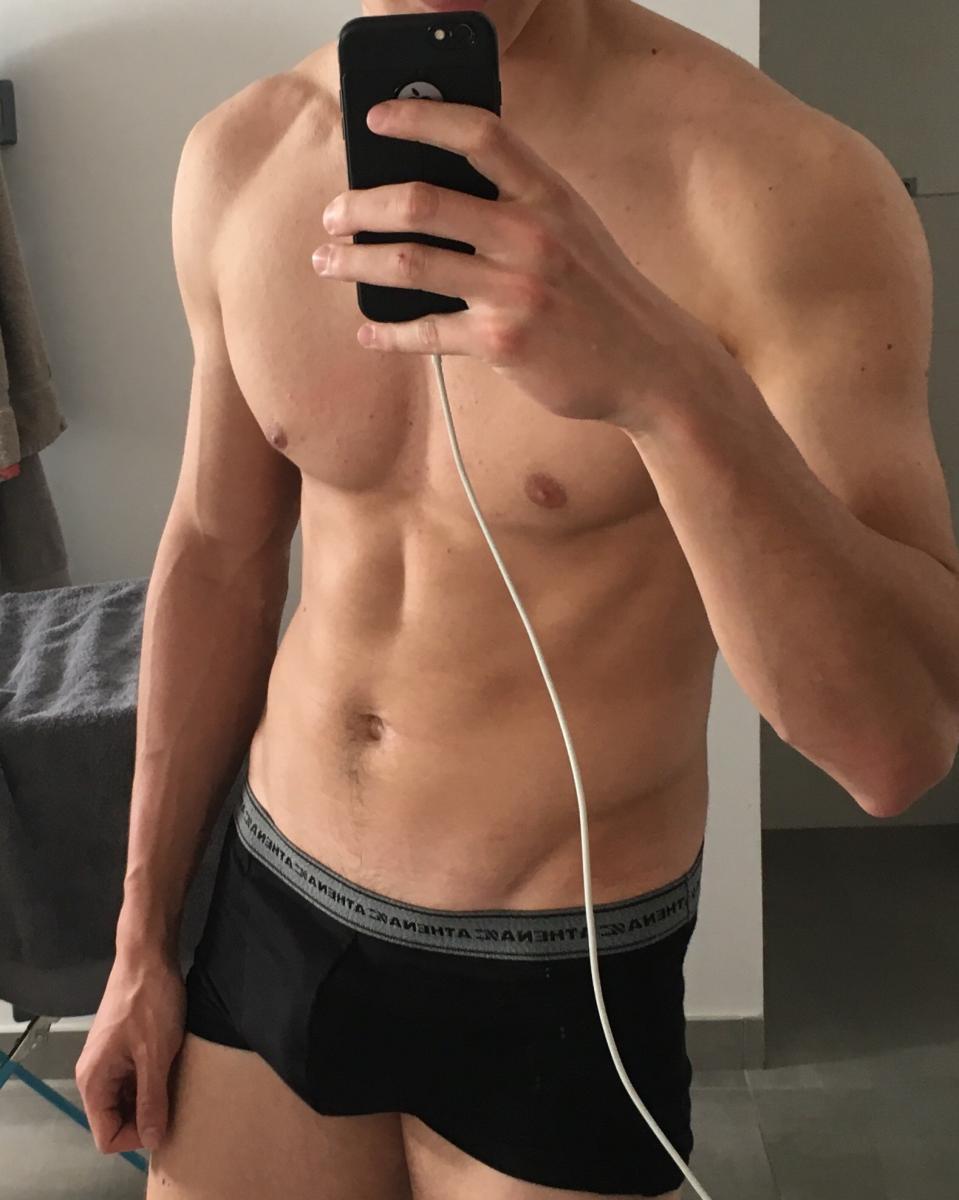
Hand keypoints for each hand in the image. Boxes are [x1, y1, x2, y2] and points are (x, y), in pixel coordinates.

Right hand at [75, 950, 185, 1154]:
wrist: (148, 956)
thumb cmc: (150, 1003)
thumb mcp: (156, 1056)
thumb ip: (152, 1101)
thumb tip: (153, 1140)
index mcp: (93, 1081)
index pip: (106, 1136)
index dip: (136, 1137)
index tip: (165, 1119)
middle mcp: (94, 1075)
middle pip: (115, 1118)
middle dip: (144, 1118)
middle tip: (175, 1102)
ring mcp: (107, 1059)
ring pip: (126, 1098)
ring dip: (150, 1098)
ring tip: (175, 1084)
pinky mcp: (121, 1046)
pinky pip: (133, 1078)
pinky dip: (151, 1080)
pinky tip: (171, 1068)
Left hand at [314, 99, 734, 432]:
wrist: (650, 362)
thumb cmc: (600, 293)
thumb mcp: (573, 229)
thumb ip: (518, 204)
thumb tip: (432, 193)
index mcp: (548, 194)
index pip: (479, 133)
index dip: (420, 117)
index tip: (375, 118)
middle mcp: (531, 235)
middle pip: (424, 201)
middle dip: (362, 206)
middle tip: (333, 215)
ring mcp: (516, 290)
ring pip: (412, 265)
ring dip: (357, 262)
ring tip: (329, 262)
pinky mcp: (503, 342)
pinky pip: (427, 331)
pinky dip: (389, 332)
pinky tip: (368, 330)